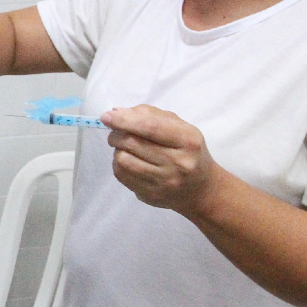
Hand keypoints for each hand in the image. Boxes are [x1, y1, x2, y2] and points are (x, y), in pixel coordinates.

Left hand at [100, 105, 219, 213]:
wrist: (201, 189)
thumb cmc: (187, 151)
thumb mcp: (180, 127)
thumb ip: (150, 115)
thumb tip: (117, 111)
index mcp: (188, 140)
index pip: (150, 127)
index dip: (124, 120)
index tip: (106, 116)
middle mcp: (178, 162)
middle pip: (132, 143)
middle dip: (116, 134)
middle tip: (115, 132)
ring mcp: (164, 182)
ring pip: (123, 160)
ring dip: (117, 150)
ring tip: (124, 147)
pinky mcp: (151, 195)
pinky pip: (121, 175)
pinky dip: (118, 164)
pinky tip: (128, 161)